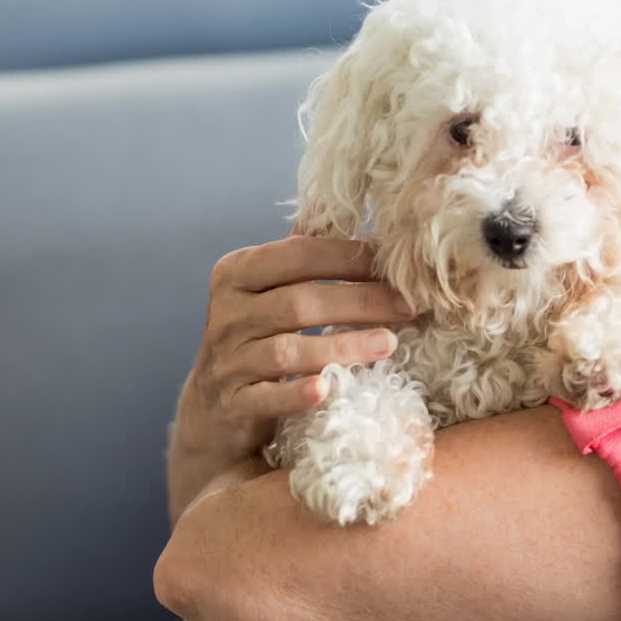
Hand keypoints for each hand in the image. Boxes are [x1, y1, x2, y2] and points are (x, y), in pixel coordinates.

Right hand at [172, 231, 415, 462]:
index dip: (348, 257)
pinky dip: (296, 394)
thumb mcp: (267, 292)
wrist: (213, 409)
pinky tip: (326, 389)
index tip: (394, 266)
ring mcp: (227, 360)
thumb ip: (298, 257)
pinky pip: (267, 398)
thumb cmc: (254, 340)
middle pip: (299, 301)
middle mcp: (228, 313)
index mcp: (237, 273)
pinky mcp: (232, 404)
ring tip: (387, 343)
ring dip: (341, 347)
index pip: (296, 255)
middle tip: (407, 305)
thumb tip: (342, 211)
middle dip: (359, 300)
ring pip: (287, 350)